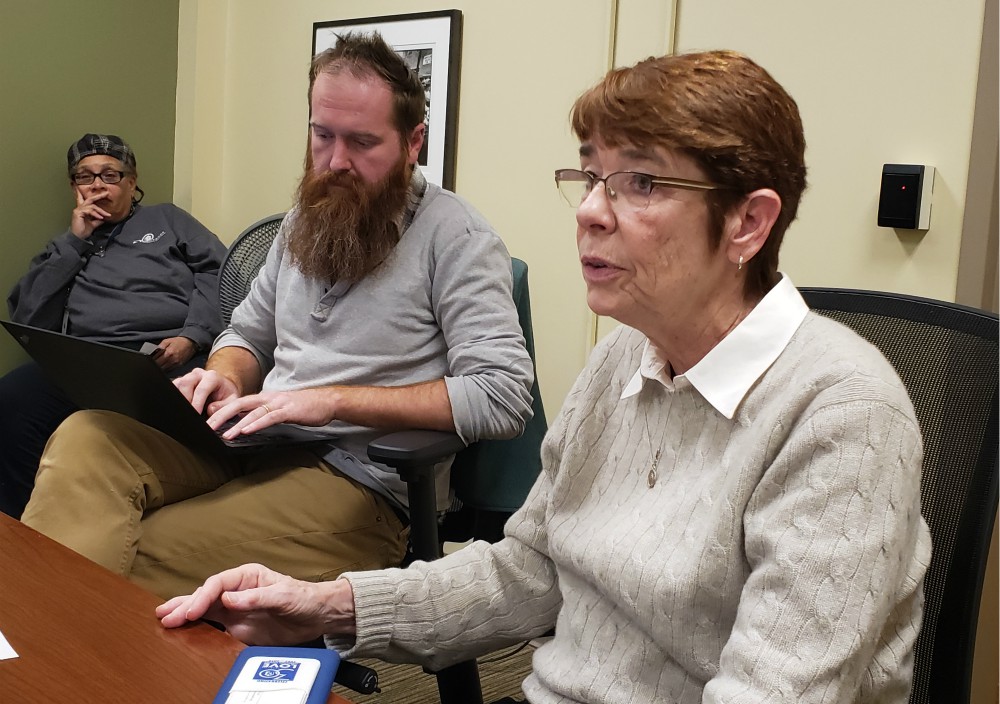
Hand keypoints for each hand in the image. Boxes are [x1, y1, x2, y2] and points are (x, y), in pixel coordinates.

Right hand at [70, 187, 112, 238]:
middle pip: (90, 199)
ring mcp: (78, 210)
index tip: (89, 188)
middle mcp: (80, 208)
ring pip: (92, 206)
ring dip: (101, 210)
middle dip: (99, 196)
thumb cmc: (84, 230)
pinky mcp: (78, 213)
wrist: (79, 237)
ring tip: (107, 215)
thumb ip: (98, 219)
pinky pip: (89, 210)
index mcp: (83, 209)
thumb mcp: (94, 224)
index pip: (85, 200)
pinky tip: (100, 217)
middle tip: (107, 193)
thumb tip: (105, 217)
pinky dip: (95, 213)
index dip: (87, 194)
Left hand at [153, 337, 196, 371]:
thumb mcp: (167, 341)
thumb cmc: (179, 341)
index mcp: (168, 353)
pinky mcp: (179, 366)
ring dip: (160, 368)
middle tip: (152, 364)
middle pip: (160, 367)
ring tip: (158, 365)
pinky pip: (170, 370)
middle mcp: (172, 360)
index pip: (156, 361)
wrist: (191, 343)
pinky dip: (166, 369)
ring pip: (165, 370)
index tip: (148, 361)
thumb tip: (153, 352)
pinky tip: (164, 366)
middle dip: (155, 366)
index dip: (151, 362)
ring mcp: (176, 364)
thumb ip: (160, 346)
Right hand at [156, 563, 355, 645]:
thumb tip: (228, 600)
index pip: (217, 584)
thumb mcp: (283, 596)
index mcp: (247, 576)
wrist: (316, 616)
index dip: (202, 596)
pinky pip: (211, 625)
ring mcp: (234, 608)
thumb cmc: (303, 598)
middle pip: (205, 595)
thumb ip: (256, 598)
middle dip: (185, 604)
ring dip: (183, 613)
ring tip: (162, 618)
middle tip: (165, 616)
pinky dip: (194, 627)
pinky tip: (180, 629)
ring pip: (203, 609)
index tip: (192, 611)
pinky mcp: (236, 626)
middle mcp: (236, 590)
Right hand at [173, 367, 240, 414]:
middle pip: (186, 383)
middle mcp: (199, 374)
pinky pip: (173, 388)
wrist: (222, 387)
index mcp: (212, 377)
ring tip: (183, 411)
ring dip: (178, 399)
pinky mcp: (181, 382)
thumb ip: (224, 405)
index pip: (201, 389)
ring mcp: (188, 376)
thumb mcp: (232, 401)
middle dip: (185, 400)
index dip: (197, 403)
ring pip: (177, 385)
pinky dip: (174, 398)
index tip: (195, 414)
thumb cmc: (226, 394)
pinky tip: (179, 408)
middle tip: (187, 414)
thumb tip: (210, 409)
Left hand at [209, 387, 337, 438]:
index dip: (221, 410)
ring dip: (237, 423)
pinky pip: (270, 417)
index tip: (206, 420)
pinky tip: (246, 431)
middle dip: (221, 415)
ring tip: (224, 433)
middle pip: (239, 404)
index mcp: (265, 398)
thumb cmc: (304, 407)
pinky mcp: (289, 410)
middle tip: (206, 426)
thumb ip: (262, 413)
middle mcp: (269, 397)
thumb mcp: (279, 409)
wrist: (327, 402)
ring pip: (253, 411)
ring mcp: (279, 403)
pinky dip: (257, 423)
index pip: (238, 403)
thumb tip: (244, 422)